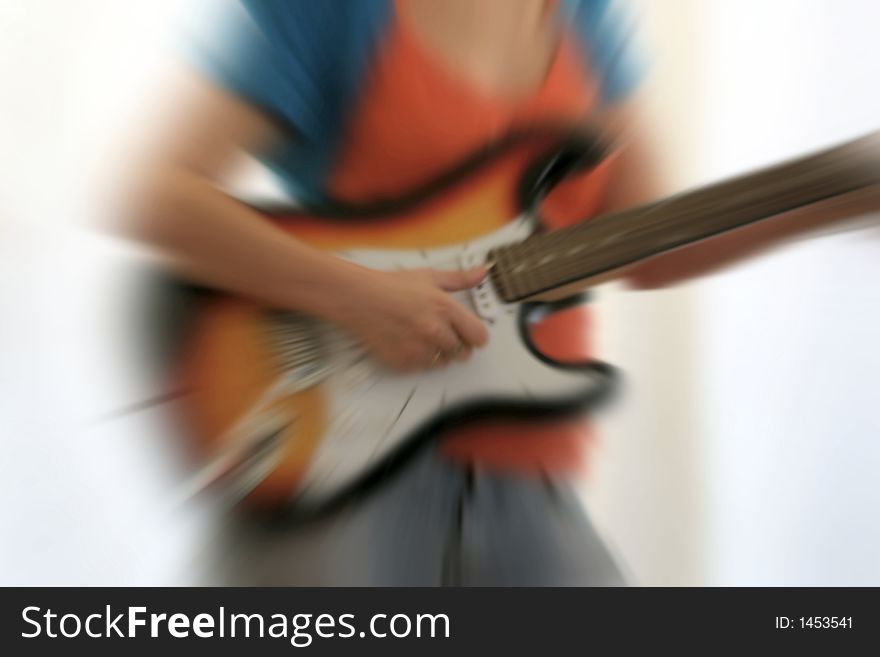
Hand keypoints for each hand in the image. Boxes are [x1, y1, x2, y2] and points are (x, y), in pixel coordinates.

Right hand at [332, 266, 488, 371]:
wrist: (358, 299)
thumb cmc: (390, 287)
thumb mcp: (429, 276)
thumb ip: (460, 278)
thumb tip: (481, 272)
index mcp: (446, 308)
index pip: (479, 337)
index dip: (476, 336)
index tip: (470, 334)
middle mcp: (435, 331)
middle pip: (464, 353)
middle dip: (456, 344)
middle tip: (441, 332)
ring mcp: (420, 350)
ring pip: (444, 363)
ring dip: (437, 353)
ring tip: (420, 335)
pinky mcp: (404, 362)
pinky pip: (422, 368)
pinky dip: (417, 359)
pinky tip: (407, 342)